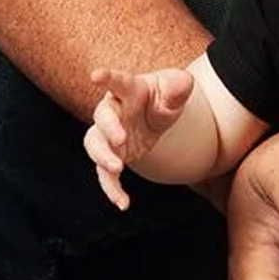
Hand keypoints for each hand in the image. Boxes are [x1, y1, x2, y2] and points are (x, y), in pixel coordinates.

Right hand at [83, 66, 192, 209]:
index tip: (96, 75)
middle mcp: (114, 110)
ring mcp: (109, 134)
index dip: (107, 77)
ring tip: (117, 169)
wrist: (157, 114)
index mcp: (130, 89)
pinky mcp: (111, 154)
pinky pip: (104, 173)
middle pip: (102, 116)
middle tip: (121, 139)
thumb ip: (179, 87)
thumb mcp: (177, 89)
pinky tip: (123, 204)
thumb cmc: (164, 96)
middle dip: (109, 127)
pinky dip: (111, 189)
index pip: (118, 81)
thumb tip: (183, 84)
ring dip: (102, 157)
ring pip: (95, 144)